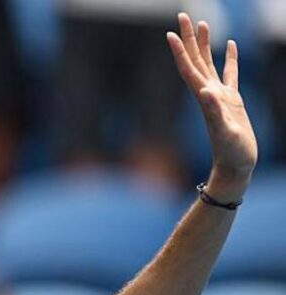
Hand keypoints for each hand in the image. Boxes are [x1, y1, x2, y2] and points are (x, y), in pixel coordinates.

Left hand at [167, 13, 257, 201]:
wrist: (236, 167)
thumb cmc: (231, 153)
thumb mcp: (225, 132)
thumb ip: (215, 112)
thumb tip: (205, 91)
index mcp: (205, 98)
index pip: (188, 69)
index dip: (180, 51)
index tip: (171, 33)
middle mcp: (208, 94)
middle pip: (195, 60)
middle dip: (189, 38)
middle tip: (183, 15)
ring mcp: (220, 96)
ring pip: (210, 63)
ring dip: (205, 44)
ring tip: (203, 23)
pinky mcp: (232, 100)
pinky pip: (230, 73)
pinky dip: (230, 58)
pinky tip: (230, 45)